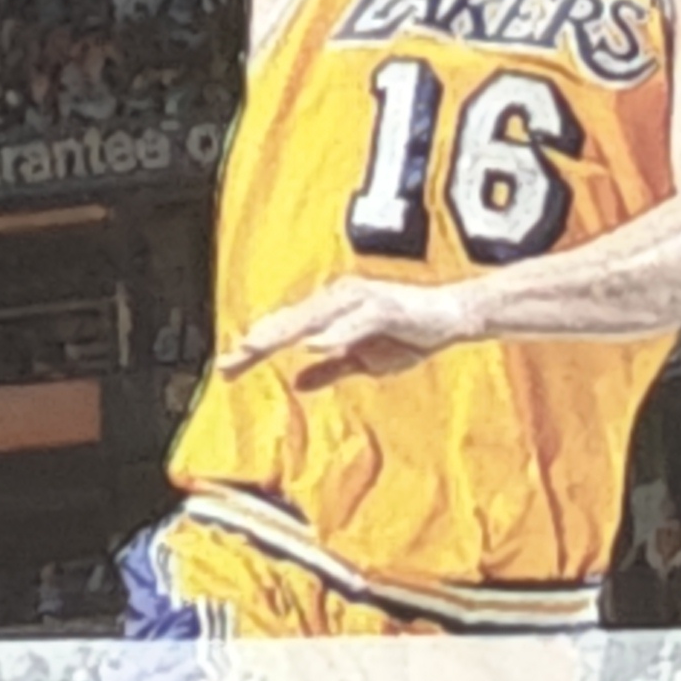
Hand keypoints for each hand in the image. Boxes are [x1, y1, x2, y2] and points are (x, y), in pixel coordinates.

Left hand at [222, 273, 468, 383]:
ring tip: (256, 348)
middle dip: (257, 342)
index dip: (255, 350)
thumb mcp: (365, 360)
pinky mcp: (384, 306)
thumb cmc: (410, 333)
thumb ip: (332, 369)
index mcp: (331, 312)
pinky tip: (315, 346)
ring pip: (313, 317)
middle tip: (227, 362)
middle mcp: (339, 299)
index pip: (285, 331)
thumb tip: (299, 381)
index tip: (226, 371)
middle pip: (289, 322)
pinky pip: (354, 322)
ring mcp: (360, 300)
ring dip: (284, 333)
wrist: (454, 316)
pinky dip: (334, 333)